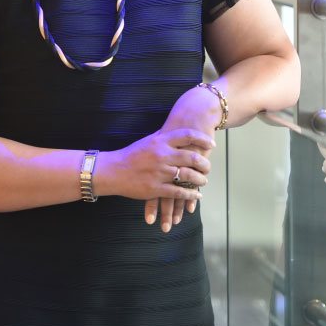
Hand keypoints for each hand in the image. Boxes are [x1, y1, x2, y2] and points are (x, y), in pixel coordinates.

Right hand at [144, 85, 218, 231]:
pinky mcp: (155, 188)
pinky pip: (178, 192)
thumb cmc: (132, 154)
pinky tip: (196, 195)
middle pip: (192, 157)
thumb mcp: (148, 140)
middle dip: (205, 163)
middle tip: (208, 167)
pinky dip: (190, 195)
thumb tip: (179, 130)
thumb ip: (164, 137)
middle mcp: (162, 155)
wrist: (113, 170)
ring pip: (188, 176)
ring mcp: (159, 172)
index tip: (212, 143)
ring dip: (200, 180)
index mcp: (160, 141)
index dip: (202, 139)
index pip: (187, 136)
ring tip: (204, 181)